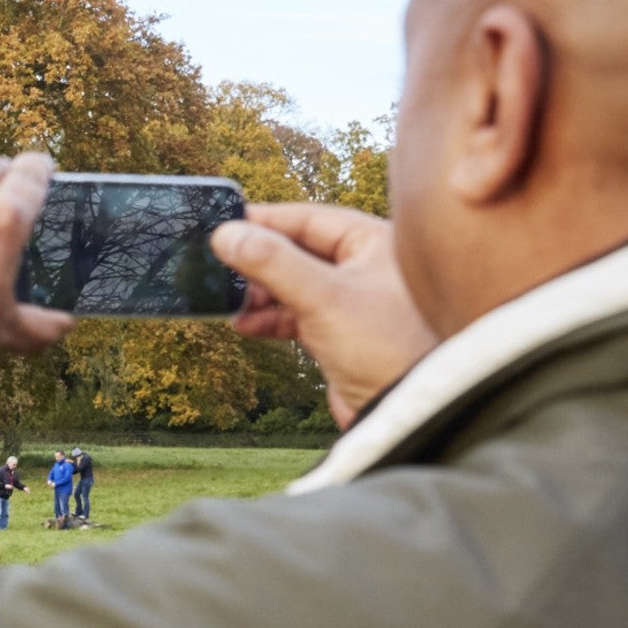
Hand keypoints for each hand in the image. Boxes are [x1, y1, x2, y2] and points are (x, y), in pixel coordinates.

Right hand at [212, 203, 437, 427]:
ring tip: (233, 300)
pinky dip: (270, 318)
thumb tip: (226, 234)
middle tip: (222, 265)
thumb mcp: (323, 297)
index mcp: (372, 242)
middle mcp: (363, 265)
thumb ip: (273, 262)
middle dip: (258, 261)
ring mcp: (350, 299)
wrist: (405, 409)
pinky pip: (296, 314)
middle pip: (296, 250)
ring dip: (260, 292)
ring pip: (293, 283)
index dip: (263, 220)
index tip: (223, 225)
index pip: (307, 218)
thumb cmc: (382, 345)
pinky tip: (245, 325)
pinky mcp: (339, 331)